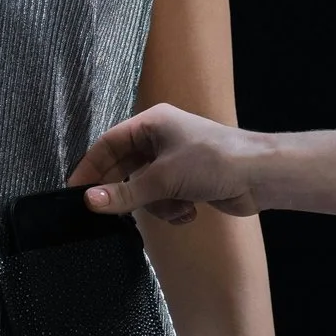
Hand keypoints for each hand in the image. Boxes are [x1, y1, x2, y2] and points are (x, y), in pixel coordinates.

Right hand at [70, 102, 269, 223]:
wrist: (260, 176)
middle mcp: (161, 138)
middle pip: (125, 168)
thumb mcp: (163, 178)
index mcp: (152, 123)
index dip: (90, 167)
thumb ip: (124, 193)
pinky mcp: (188, 180)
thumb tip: (89, 201)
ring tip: (174, 207)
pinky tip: (191, 211)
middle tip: (115, 212)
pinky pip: (164, 198)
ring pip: (145, 189)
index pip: (108, 143)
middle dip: (128, 192)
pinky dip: (174, 208)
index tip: (75, 191)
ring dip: (157, 205)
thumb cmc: (213, 161)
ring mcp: (175, 160)